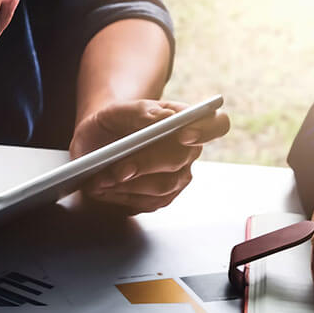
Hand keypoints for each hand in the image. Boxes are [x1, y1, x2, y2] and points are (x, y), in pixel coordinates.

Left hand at [70, 99, 230, 213]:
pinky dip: (124, 196)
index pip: (216, 124)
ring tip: (102, 179)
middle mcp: (188, 151)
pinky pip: (149, 202)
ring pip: (164, 186)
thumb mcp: (115, 110)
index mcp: (186, 120)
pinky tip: (105, 188)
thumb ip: (139, 110)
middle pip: (181, 159)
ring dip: (130, 184)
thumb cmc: (111, 123)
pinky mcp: (162, 198)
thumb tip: (161, 119)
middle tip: (119, 168)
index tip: (183, 134)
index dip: (205, 130)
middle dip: (147, 164)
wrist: (97, 143)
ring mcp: (178, 177)